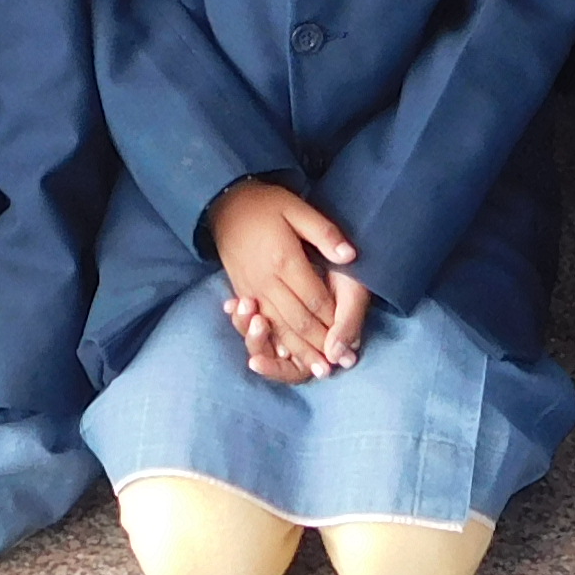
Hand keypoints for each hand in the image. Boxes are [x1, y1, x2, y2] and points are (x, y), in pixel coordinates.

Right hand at [210, 178, 366, 377]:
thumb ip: (324, 233)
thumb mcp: (298, 208)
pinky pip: (259, 325)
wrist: (224, 204)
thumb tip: (350, 255)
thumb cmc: (267, 205)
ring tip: (317, 370)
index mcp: (284, 260)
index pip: (314, 299)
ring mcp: (251, 290)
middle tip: (339, 365)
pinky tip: (285, 358)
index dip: (333, 320)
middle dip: (319, 345)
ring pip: (278, 328)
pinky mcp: (242, 293)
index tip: (350, 338)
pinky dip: (274, 344)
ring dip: (299, 352)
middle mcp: (266, 281)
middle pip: (296, 320)